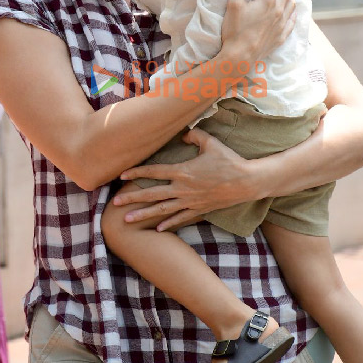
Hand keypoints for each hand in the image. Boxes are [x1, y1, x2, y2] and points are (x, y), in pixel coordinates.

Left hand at [115, 126, 266, 230]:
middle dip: (132, 198)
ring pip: (162, 210)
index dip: (137, 172)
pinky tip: (157, 229)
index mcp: (183, 171)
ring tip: (128, 220)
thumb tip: (184, 133)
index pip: (154, 172)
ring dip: (143, 215)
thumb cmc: (229, 160)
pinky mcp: (200, 210)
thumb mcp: (211, 142)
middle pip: (152, 194)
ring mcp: (190, 201)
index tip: (121, 175)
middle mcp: (183, 188)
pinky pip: (180, 218)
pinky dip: (168, 224)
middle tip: (115, 203)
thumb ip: (195, 135)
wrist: (247, 182)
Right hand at [219, 0, 296, 66]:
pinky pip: (292, 20)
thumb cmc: (235, 31)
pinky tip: (293, 10)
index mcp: (269, 1)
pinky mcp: (281, 36)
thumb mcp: (233, 4)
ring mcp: (282, 24)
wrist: (241, 58)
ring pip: (292, 3)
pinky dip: (293, 11)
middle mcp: (279, 11)